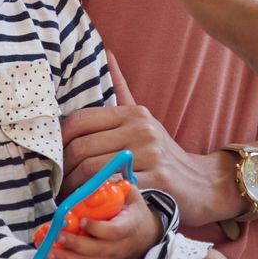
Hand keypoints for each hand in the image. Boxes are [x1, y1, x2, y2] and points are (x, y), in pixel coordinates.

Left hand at [45, 191, 160, 258]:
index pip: (115, 230)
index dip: (98, 228)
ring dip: (68, 258)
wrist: (146, 234)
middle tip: (59, 235)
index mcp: (130, 225)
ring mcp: (112, 258)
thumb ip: (113, 186)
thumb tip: (91, 183)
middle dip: (76, 244)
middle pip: (98, 249)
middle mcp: (121, 245)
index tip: (82, 221)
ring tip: (49, 252)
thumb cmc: (134, 210)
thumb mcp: (129, 194)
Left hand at [61, 53, 235, 228]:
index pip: (79, 120)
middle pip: (82, 147)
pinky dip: (94, 199)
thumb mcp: (145, 120)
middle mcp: (142, 129)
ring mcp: (150, 154)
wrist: (203, 184)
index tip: (54, 158)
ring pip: (92, 170)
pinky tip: (88, 205)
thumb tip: (107, 53)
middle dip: (63, 170)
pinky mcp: (157, 180)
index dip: (59, 141)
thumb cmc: (165, 154)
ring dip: (73, 188)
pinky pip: (113, 188)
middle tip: (56, 184)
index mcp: (134, 114)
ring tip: (67, 196)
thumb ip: (122, 90)